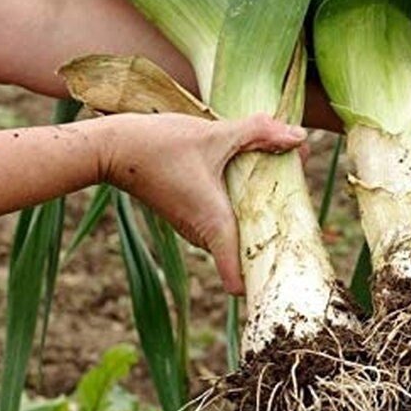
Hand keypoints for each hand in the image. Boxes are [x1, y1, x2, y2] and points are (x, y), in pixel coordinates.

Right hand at [95, 113, 305, 294]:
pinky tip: (256, 173)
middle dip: (276, 232)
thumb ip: (260, 133)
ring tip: (283, 178)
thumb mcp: (215, 134)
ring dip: (261, 212)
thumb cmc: (159, 144)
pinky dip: (243, 203)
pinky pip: (225, 217)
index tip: (288, 264)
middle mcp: (203, 232)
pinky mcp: (189, 212)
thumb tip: (299, 136)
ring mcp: (194, 225)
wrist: (111, 146)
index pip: (239, 277)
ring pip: (237, 230)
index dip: (264, 278)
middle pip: (247, 250)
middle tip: (299, 199)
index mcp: (214, 223)